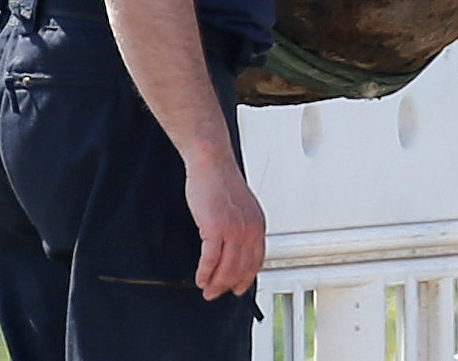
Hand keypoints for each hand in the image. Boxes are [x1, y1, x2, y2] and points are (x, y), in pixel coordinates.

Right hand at [184, 155, 265, 300]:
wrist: (211, 163)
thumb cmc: (221, 181)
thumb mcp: (241, 207)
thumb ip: (242, 227)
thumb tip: (235, 249)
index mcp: (257, 225)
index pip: (256, 261)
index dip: (246, 278)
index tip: (238, 288)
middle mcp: (249, 229)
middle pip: (241, 268)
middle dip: (227, 286)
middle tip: (216, 293)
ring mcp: (234, 229)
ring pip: (227, 267)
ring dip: (215, 283)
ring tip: (206, 289)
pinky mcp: (215, 227)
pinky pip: (210, 259)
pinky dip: (204, 273)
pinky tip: (200, 278)